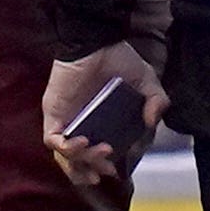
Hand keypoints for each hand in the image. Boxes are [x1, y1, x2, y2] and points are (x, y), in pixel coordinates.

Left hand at [42, 43, 167, 191]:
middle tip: (109, 169)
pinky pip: (53, 141)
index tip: (125, 163)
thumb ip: (156, 100)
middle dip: (95, 170)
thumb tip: (151, 122)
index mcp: (104, 124)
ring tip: (103, 152)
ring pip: (67, 158)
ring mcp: (68, 122)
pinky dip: (68, 148)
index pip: (105, 155)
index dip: (113, 165)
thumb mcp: (146, 80)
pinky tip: (84, 141)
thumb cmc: (118, 58)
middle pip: (82, 163)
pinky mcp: (54, 115)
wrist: (95, 41)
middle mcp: (84, 126)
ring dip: (84, 163)